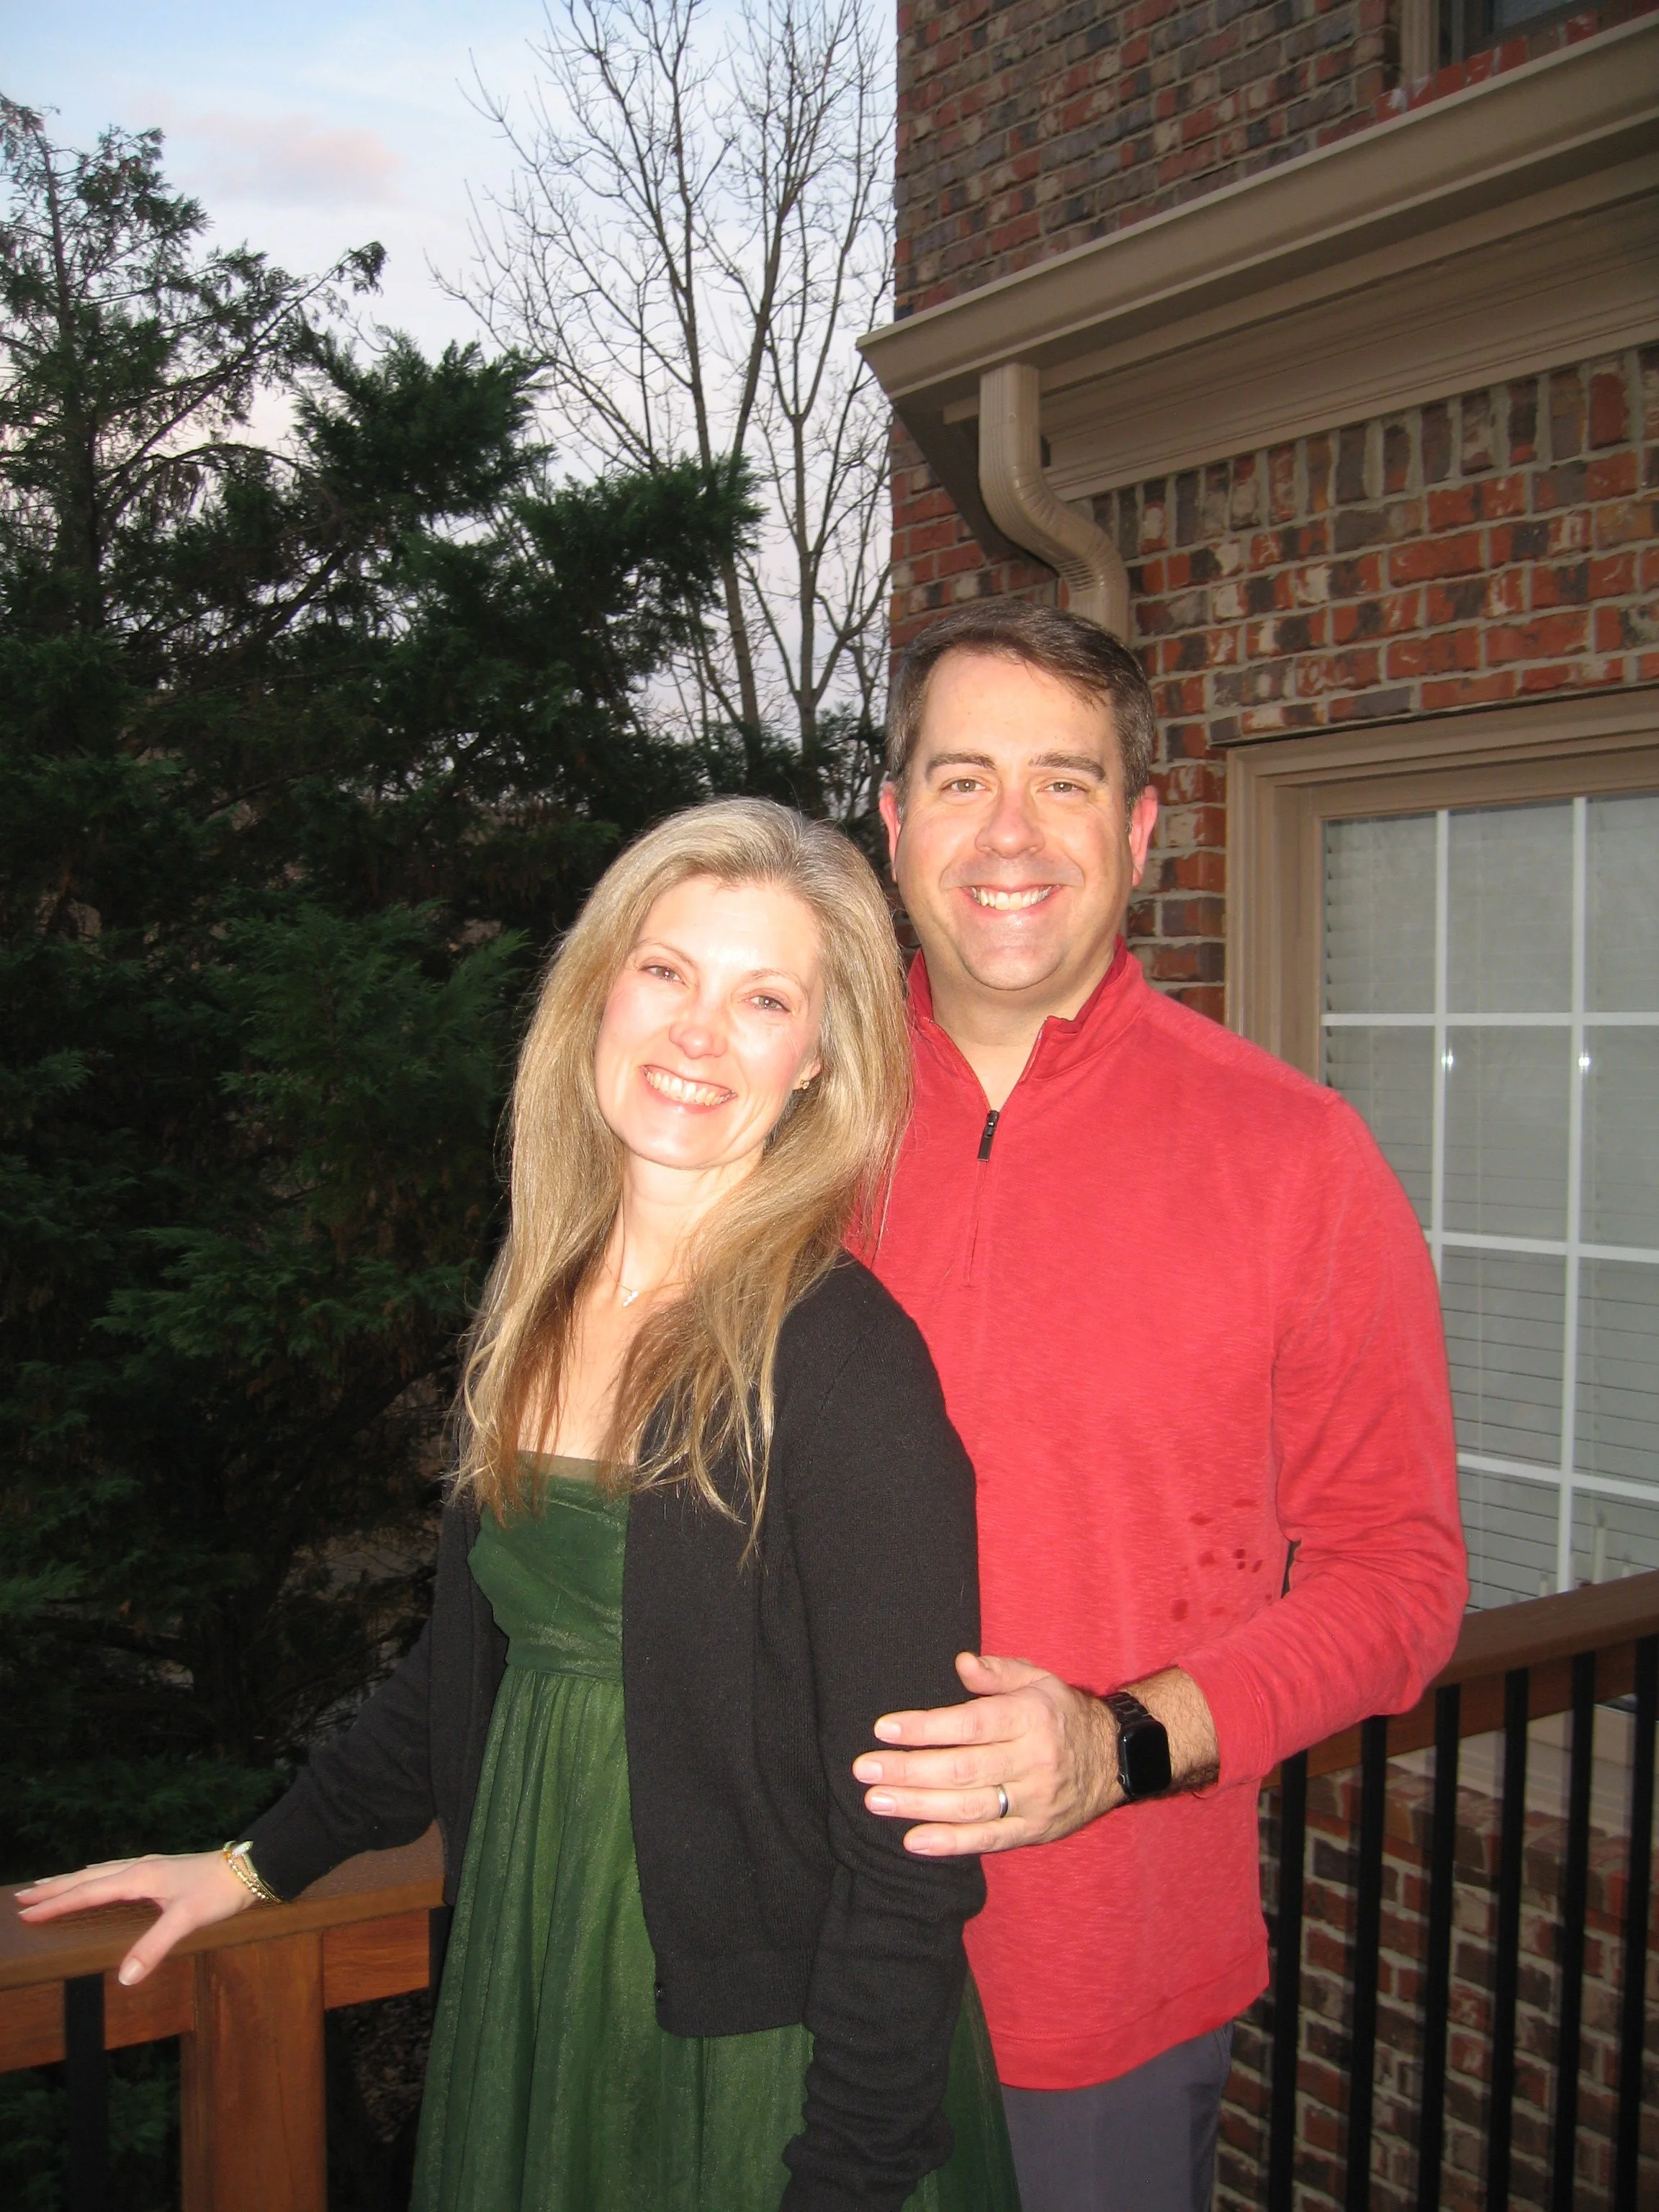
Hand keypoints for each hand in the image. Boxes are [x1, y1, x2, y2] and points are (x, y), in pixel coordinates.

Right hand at [15, 1851, 256, 1984]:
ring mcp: (150, 1867)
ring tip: (48, 1885)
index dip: (57, 1904)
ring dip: (72, 1880)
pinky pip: (115, 1871)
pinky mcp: (160, 1870)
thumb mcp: (186, 1920)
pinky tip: (97, 1877)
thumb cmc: (218, 1891)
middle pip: (87, 1878)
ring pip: (100, 1872)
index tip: (27, 1912)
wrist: (248, 1867)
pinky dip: (95, 1876)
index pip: (88, 1892)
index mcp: (139, 1878)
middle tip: (22, 1896)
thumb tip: (124, 1978)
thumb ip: (154, 1947)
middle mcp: (140, 1868)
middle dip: (54, 1888)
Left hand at [854, 1652, 1119, 1856]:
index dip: (925, 1728)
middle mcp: (1033, 1760)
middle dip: (908, 1770)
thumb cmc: (1062, 1714)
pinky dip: (950, 1843)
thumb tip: (961, 1663)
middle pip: (962, 1769)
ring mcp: (1034, 1800)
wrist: (1114, 1760)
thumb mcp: (1039, 1680)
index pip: (970, 1724)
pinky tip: (913, 1841)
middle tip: (865, 1770)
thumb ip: (999, 1673)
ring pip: (969, 1807)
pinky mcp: (1034, 1830)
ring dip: (918, 1806)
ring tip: (877, 1800)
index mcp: (1031, 1717)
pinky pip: (989, 1840)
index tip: (884, 1729)